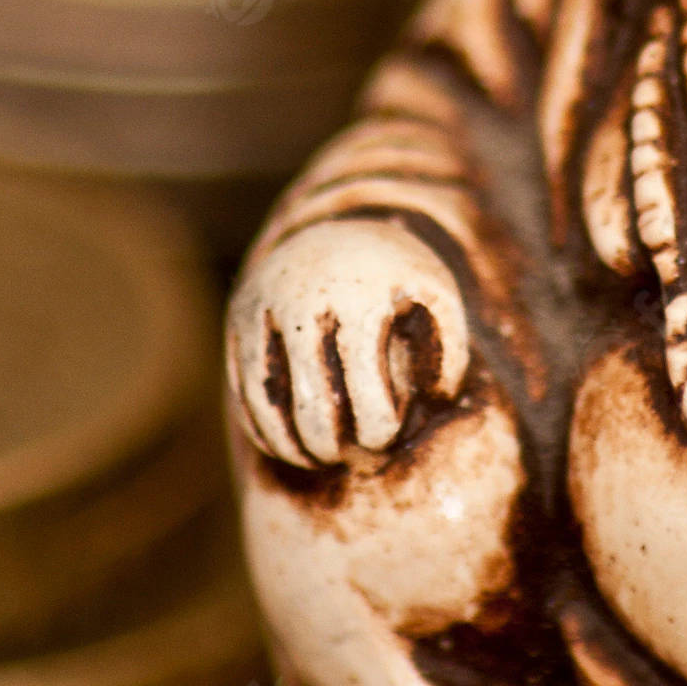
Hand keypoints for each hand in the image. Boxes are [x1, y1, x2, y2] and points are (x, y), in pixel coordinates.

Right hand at [227, 221, 469, 470]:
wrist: (341, 227)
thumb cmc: (397, 279)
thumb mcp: (435, 297)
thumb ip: (448, 348)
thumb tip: (435, 400)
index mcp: (359, 296)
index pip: (365, 387)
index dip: (377, 425)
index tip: (383, 437)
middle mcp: (303, 299)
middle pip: (312, 403)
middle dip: (332, 443)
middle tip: (347, 455)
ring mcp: (263, 308)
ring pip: (267, 400)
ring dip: (292, 445)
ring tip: (317, 458)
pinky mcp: (238, 319)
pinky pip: (243, 388)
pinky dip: (262, 427)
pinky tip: (287, 446)